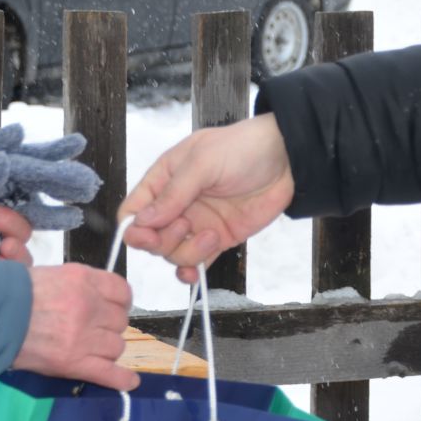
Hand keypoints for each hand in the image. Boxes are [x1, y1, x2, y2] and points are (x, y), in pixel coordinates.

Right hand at [13, 263, 138, 390]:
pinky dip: (121, 379)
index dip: (119, 302)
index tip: (111, 308)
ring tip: (87, 349)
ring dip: (106, 349)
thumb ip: (79, 284)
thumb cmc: (14, 295)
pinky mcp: (73, 363)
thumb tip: (98, 297)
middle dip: (108, 326)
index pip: (122, 291)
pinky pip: (108, 373)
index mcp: (83, 280)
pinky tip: (130, 380)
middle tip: (90, 330)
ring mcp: (83, 336)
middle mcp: (88, 306)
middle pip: (120, 321)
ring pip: (116, 346)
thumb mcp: (51, 274)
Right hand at [121, 115, 293, 284]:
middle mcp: (177, 205)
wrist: (287, 159)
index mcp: (164, 179)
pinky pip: (196, 263)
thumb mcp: (203, 162)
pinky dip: (192, 272)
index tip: (146, 234)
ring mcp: (197, 224)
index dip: (134, 227)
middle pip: (150, 237)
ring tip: (211, 236)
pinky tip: (195, 273)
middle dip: (162, 240)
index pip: (133, 210)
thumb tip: (143, 221)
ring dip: (186, 253)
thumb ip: (173, 193)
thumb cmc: (243, 148)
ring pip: (172, 253)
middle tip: (185, 226)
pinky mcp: (218, 239)